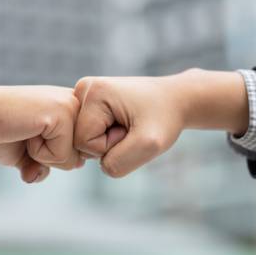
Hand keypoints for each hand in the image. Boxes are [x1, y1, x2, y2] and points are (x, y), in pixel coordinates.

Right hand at [0, 83, 83, 182]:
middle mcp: (75, 102)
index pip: (82, 153)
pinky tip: (24, 131)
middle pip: (80, 158)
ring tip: (24, 131)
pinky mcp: (61, 113)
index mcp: (70, 108)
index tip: (28, 135)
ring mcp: (70, 106)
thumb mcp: (31, 152)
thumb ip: (55, 160)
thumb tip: (77, 165)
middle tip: (24, 133)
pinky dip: (37, 154)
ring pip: (72, 160)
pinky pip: (60, 156)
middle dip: (48, 158)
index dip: (53, 156)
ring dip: (42, 156)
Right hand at [73, 69, 248, 177]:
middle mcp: (83, 88)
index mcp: (92, 91)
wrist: (175, 99)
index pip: (84, 141)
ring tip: (128, 125)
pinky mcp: (89, 101)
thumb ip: (119, 163)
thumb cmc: (165, 118)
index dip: (110, 145)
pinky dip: (107, 136)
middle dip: (108, 143)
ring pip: (84, 138)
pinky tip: (123, 123)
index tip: (131, 129)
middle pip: (80, 140)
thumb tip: (100, 166)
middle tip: (131, 127)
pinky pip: (89, 133)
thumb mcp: (149, 145)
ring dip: (108, 140)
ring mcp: (85, 94)